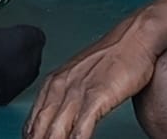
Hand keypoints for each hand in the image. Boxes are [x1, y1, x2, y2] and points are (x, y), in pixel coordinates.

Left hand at [24, 17, 162, 138]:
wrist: (135, 37)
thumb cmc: (112, 57)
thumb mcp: (80, 76)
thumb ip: (66, 97)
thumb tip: (59, 122)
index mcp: (52, 84)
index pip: (31, 124)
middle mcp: (60, 88)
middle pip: (39, 131)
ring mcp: (77, 93)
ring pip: (55, 133)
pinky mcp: (96, 98)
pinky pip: (80, 130)